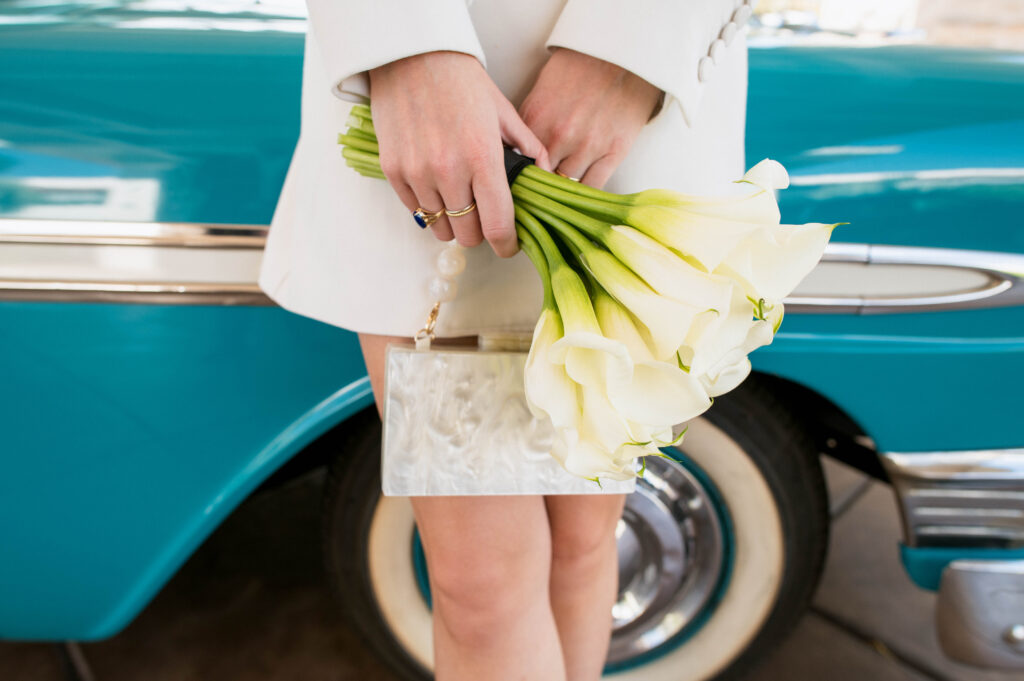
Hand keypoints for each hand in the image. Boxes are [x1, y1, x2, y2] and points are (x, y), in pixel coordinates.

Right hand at [368, 51, 549, 256]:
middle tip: (484, 215)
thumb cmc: (460, 80)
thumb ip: (527, 148)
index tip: (509, 245)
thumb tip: (544, 176)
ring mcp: (417, 174)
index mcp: (482, 158)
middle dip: (480, 231)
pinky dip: (429, 206)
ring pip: (440, 227)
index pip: (498, 225)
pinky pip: (416, 210)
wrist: (412, 55)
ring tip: (459, 198)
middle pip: (468, 235)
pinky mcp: (393, 171)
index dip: (507, 244)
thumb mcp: (504, 111)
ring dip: (453, 220)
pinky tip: (438, 186)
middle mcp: (448, 172)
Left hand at [519, 48, 662, 188]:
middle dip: (538, 186)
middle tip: (538, 193)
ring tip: (560, 192)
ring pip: (566, 186)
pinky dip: (585, 194)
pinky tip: (580, 194)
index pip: (518, 162)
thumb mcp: (542, 90)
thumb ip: (528, 123)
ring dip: (562, 190)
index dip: (518, 176)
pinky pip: (593, 187)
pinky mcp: (614, 151)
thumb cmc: (581, 69)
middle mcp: (560, 135)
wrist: (622, 54)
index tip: (519, 185)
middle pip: (540, 179)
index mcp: (537, 118)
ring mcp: (588, 145)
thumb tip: (515, 151)